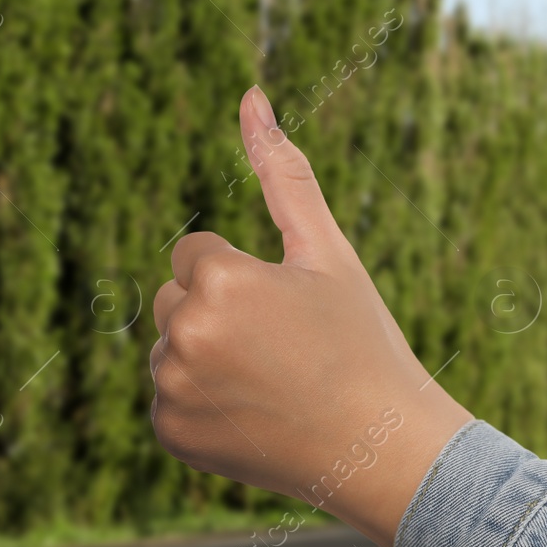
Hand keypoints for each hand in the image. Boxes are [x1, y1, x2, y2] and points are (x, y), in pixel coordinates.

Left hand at [150, 85, 471, 546]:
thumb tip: (250, 96)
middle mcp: (185, 332)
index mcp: (220, 278)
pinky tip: (252, 419)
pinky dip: (201, 409)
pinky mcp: (171, 433)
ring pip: (168, 351)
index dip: (243, 278)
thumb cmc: (361, 343)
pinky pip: (167, 401)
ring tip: (268, 386)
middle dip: (217, 316)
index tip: (285, 313)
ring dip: (206, 361)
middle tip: (281, 352)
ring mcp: (173, 389)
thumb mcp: (327, 253)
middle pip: (173, 300)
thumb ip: (282, 174)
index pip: (194, 255)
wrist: (379, 450)